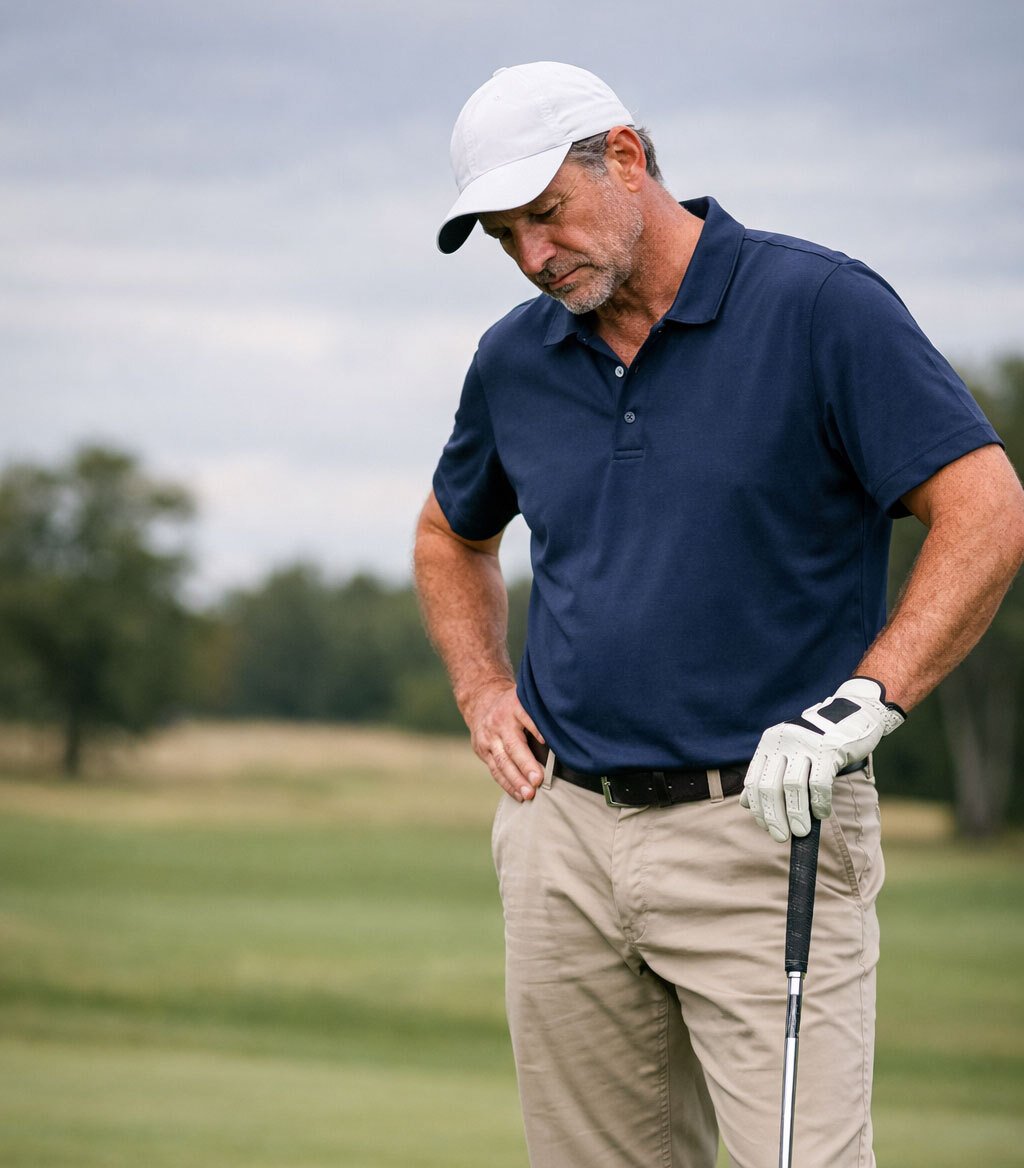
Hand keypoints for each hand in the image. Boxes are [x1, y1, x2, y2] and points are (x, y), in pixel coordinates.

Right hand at [465, 681, 545, 801]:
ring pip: (501, 762)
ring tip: (529, 794)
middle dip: (525, 765)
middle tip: (537, 781)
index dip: (535, 728)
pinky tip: (519, 795)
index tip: (545, 741)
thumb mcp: (526, 700)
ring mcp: (488, 738)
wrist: (480, 703)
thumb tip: (563, 736)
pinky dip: (507, 785)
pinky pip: (495, 770)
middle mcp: (499, 723)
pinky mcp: (482, 751)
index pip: (525, 717)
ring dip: (515, 780)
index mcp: (513, 707)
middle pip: (512, 746)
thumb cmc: (514, 706)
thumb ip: (539, 716)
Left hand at [740, 677, 905, 841]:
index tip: (766, 827)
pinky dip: (819, 803)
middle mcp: (784, 741)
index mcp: (770, 743)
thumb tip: (745, 803)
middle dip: (773, 816)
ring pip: (793, 787)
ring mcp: (806, 743)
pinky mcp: (829, 748)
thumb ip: (768, 774)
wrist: (857, 712)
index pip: (754, 780)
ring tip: (801, 832)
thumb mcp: (789, 752)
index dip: (758, 807)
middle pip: (770, 786)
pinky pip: (819, 783)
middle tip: (780, 836)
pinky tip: (821, 814)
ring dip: (796, 814)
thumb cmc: (821, 740)